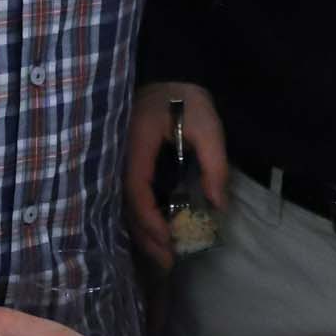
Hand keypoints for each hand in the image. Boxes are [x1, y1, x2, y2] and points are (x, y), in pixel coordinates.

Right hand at [123, 80, 226, 270]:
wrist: (165, 72)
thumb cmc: (185, 99)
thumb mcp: (207, 125)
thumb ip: (214, 163)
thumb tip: (218, 205)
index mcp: (135, 143)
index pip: (135, 187)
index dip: (149, 217)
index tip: (167, 238)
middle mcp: (118, 155)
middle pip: (124, 204)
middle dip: (145, 236)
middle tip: (167, 262)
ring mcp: (117, 160)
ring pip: (122, 204)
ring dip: (142, 232)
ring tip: (163, 256)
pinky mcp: (123, 164)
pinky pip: (126, 197)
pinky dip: (139, 219)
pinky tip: (153, 234)